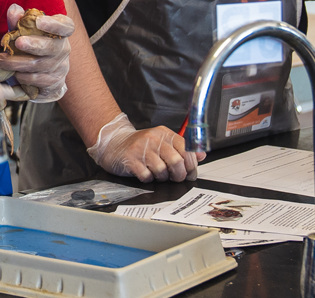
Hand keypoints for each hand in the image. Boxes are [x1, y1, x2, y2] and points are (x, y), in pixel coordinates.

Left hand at [0, 4, 74, 101]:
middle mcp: (63, 49)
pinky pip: (37, 80)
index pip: (66, 26)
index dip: (54, 24)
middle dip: (33, 45)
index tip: (39, 21)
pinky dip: (22, 77)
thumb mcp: (25, 31)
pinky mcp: (54, 82)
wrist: (43, 71)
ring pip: (39, 65)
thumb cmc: (33, 44)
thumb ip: (19, 20)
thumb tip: (14, 10)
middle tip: (18, 42)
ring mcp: (60, 67)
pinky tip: (11, 73)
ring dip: (16, 63)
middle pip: (51, 47)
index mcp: (60, 32)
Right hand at [87, 113, 202, 181]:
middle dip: (179, 175)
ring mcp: (142, 149)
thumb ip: (182, 149)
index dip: (191, 165)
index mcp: (165, 134)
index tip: (190, 172)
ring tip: (157, 174)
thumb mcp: (162, 142)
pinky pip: (147, 176)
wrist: (113, 143)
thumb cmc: (140, 145)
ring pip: (162, 171)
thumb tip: (201, 156)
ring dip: (162, 178)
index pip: (187, 149)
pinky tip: (145, 174)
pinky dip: (148, 179)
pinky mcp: (131, 160)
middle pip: (177, 162)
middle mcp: (154, 139)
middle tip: (175, 178)